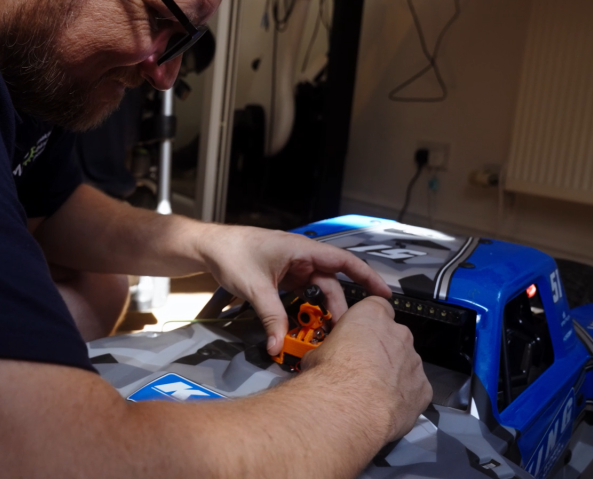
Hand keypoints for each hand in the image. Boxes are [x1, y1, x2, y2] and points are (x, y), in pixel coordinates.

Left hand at [194, 226, 390, 354]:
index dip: (367, 277)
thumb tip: (278, 345)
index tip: (384, 295)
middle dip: (340, 308)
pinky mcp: (283, 277)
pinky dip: (307, 309)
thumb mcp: (256, 288)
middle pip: (331, 284)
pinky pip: (302, 295)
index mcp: (302, 250)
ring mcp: (293, 267)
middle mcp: (302, 257)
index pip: (344, 262)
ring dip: (322, 311)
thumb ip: (271, 318)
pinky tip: (308, 326)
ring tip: (328, 334)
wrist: (208, 247)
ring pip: (317, 292)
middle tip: (346, 333)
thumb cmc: (232, 253)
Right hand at [300, 297, 431, 441]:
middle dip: (380, 349)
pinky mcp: (423, 388)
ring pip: (405, 363)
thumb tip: (322, 359)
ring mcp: (414, 361)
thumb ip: (329, 349)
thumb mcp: (315, 353)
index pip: (376, 306)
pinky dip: (402, 395)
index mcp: (371, 315)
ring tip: (370, 390)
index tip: (357, 333)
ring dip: (391, 373)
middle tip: (360, 366)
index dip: (367, 321)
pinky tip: (383, 405)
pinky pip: (413, 388)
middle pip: (393, 336)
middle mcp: (398, 334)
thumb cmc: (332, 375)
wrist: (350, 408)